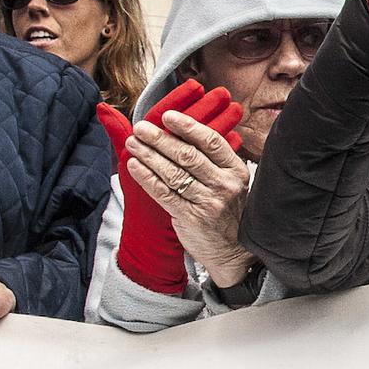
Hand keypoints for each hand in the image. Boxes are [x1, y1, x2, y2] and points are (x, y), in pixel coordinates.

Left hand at [96, 82, 244, 294]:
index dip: (188, 127)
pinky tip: (134, 166)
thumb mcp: (231, 182)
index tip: (167, 116)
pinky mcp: (191, 218)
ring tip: (132, 143)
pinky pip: (164, 194)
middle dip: (160, 139)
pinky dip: (146, 178)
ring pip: (173, 173)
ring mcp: (208, 203)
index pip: (211, 142)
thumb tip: (181, 133)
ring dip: (149, 155)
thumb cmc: (227, 211)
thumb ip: (213, 161)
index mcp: (235, 170)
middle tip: (141, 128)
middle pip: (188, 156)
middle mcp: (224, 185)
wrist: (234, 252)